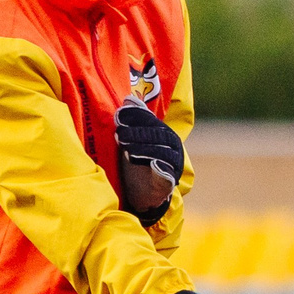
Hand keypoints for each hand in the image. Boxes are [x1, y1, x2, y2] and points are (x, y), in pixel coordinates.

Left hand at [115, 101, 183, 224]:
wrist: (143, 194)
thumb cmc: (135, 162)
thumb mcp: (131, 140)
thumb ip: (133, 123)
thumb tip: (129, 99)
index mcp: (164, 132)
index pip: (151, 120)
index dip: (137, 116)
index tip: (120, 115)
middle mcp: (173, 146)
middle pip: (157, 134)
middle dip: (137, 131)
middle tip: (119, 132)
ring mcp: (174, 162)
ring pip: (161, 150)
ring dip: (141, 146)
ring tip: (123, 144)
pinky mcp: (171, 179)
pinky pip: (164, 169)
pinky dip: (153, 163)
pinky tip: (135, 158)